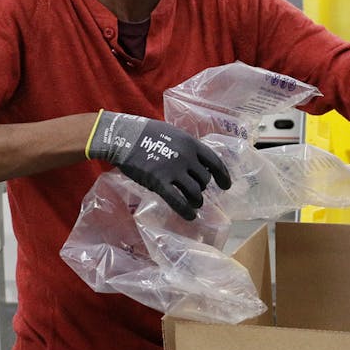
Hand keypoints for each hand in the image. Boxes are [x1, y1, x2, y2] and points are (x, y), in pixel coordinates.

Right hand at [86, 111, 230, 219]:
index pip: (215, 163)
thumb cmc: (147, 134)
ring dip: (197, 201)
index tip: (226, 186)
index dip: (223, 176)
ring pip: (195, 192)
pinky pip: (178, 201)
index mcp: (192, 144)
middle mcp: (187, 157)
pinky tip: (190, 216)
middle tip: (195, 192)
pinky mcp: (159, 182)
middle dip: (202, 189)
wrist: (123, 136)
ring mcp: (174, 170)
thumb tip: (199, 163)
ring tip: (194, 204)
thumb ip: (187, 148)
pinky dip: (186, 211)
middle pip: (204, 180)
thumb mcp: (174, 134)